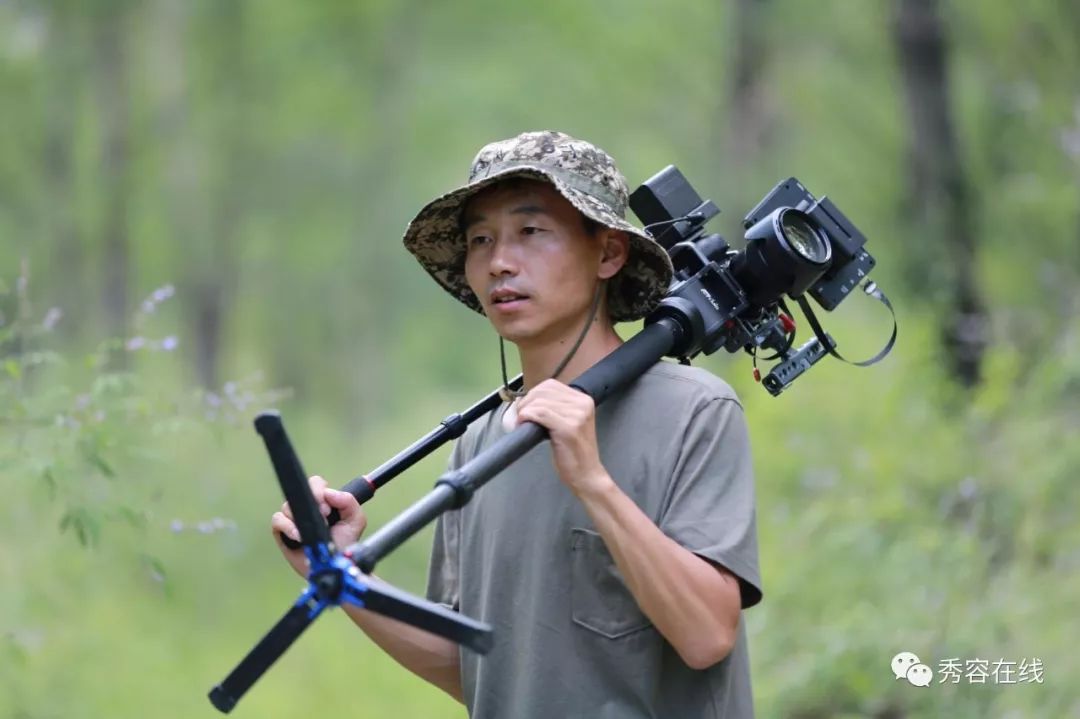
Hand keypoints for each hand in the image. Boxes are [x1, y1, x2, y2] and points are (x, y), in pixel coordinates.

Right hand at [271, 475, 367, 577]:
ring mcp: (293, 519)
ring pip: (288, 505)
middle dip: (312, 500)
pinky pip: (277, 520)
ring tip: (314, 531)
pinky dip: (287, 527)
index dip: (320, 492)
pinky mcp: (282, 531)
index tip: (329, 509)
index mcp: (323, 501)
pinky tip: (299, 536)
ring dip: (301, 517)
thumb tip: (329, 492)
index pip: (316, 484)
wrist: (334, 566)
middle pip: (301, 490)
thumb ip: (349, 501)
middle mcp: (306, 508)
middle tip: (324, 515)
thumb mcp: (355, 521)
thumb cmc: (344, 544)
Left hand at [514, 379, 611, 495]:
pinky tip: (523, 424)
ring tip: (521, 423)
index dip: (533, 394)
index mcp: (584, 399)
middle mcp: (583, 404)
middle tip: (520, 417)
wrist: (586, 475)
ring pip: (540, 402)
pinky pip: (540, 413)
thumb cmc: (573, 452)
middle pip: (544, 391)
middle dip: (526, 402)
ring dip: (524, 411)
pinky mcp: (568, 428)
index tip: (525, 408)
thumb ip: (555, 408)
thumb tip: (528, 400)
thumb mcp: (568, 423)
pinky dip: (527, 416)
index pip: (551, 385)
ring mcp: (577, 415)